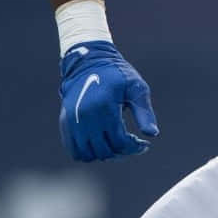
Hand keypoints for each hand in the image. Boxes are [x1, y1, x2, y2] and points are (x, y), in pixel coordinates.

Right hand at [59, 42, 158, 161]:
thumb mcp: (136, 88)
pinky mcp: (65, 123)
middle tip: (131, 143)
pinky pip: (74, 151)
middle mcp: (85, 116)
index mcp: (104, 107)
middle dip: (122, 152)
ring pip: (88, 155)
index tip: (143, 143)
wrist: (88, 62)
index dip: (134, 147)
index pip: (120, 142)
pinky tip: (101, 144)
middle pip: (105, 151)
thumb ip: (144, 112)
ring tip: (115, 144)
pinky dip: (88, 153)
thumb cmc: (117, 75)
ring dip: (104, 155)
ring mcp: (72, 121)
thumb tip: (152, 134)